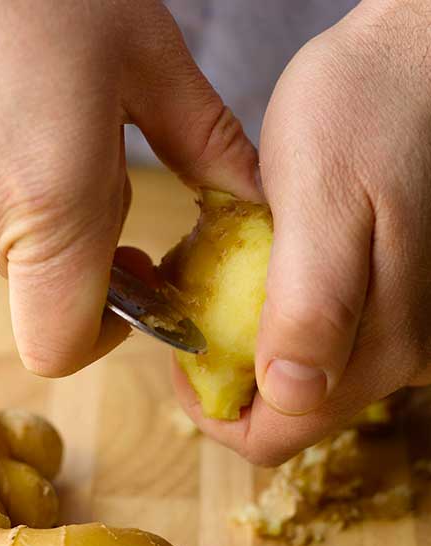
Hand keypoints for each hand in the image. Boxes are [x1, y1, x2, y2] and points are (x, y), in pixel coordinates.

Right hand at [0, 0, 259, 375]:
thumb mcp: (152, 63)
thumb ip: (209, 149)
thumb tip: (253, 200)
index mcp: (48, 210)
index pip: (61, 347)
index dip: (106, 337)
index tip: (140, 286)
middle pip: (49, 298)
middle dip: (94, 262)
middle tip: (114, 181)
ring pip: (18, 258)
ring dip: (56, 225)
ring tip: (70, 140)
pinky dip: (20, 199)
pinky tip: (33, 134)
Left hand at [174, 0, 430, 463]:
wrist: (407, 69)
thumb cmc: (366, 115)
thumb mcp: (323, 201)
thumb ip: (313, 305)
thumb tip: (290, 394)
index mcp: (380, 346)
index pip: (279, 433)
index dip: (216, 412)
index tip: (181, 362)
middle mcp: (397, 355)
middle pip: (290, 412)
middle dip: (230, 374)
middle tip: (198, 304)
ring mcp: (395, 331)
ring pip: (301, 377)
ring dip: (249, 344)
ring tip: (224, 277)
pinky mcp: (386, 303)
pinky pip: (318, 339)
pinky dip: (274, 318)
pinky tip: (261, 268)